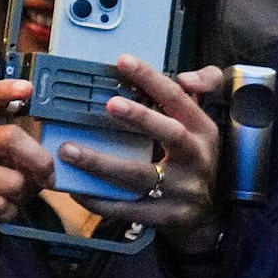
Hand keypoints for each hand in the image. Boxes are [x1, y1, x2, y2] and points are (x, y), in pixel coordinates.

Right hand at [0, 76, 47, 255]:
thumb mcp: (5, 165)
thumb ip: (27, 156)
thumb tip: (55, 157)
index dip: (4, 90)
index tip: (28, 88)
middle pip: (9, 136)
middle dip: (38, 158)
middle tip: (48, 174)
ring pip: (10, 180)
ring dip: (21, 195)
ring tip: (12, 198)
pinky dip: (8, 212)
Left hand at [65, 57, 226, 254]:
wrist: (209, 215)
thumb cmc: (193, 159)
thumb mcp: (200, 126)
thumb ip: (199, 94)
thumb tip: (187, 77)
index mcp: (202, 130)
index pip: (178, 99)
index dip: (153, 79)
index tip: (122, 60)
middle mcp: (197, 157)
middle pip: (171, 133)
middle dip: (141, 117)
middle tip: (108, 103)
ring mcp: (183, 189)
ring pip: (140, 175)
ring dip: (102, 162)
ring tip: (68, 150)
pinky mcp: (166, 217)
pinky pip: (128, 208)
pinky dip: (100, 200)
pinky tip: (75, 189)